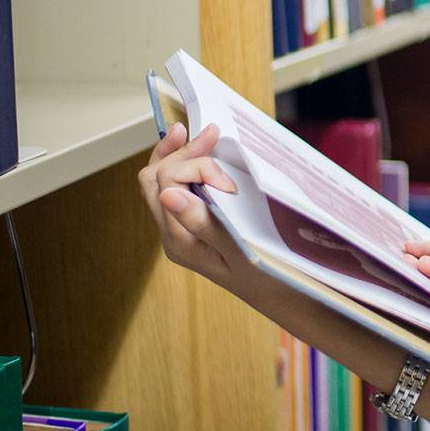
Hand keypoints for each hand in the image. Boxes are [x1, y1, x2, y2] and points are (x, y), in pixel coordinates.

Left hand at [138, 123, 248, 289]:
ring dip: (183, 154)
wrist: (273, 295)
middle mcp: (172, 232)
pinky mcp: (190, 224)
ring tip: (207, 135)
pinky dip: (187, 166)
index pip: (167, 182)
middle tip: (214, 134)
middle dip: (184, 151)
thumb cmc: (263, 276)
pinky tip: (202, 151)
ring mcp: (178, 228)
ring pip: (161, 179)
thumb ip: (202, 223)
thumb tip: (168, 193)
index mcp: (180, 240)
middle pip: (156, 177)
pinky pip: (175, 187)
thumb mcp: (238, 251)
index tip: (230, 179)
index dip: (196, 167)